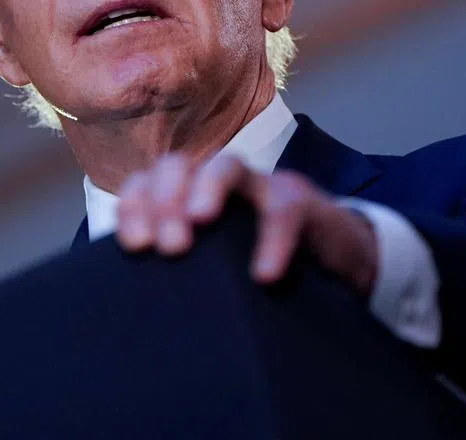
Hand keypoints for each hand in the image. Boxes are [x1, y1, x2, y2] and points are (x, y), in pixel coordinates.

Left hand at [116, 153, 378, 294]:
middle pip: (179, 166)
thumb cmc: (256, 268)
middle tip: (169, 246)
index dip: (134, 207)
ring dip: (207, 189)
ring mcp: (259, 187)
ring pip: (227, 166)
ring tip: (199, 223)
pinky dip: (272, 238)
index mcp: (187, 198)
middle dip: (165, 199)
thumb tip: (132, 299)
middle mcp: (218, 185)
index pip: (146, 184)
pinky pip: (283, 208)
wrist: (334, 266)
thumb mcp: (211, 269)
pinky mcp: (301, 201)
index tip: (134, 246)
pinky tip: (263, 273)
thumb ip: (179, 271)